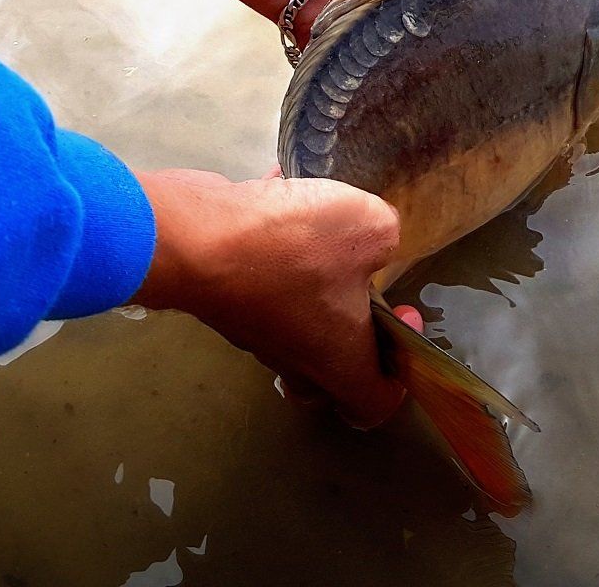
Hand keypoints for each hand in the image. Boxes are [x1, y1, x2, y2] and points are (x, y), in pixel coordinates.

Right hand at [133, 168, 422, 426]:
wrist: (195, 236)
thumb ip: (388, 236)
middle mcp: (293, 355)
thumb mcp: (370, 227)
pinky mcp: (226, 292)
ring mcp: (253, 327)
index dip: (399, 378)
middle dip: (352, 338)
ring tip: (326, 229)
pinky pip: (262, 275)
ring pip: (294, 322)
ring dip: (315, 282)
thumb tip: (375, 241)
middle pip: (327, 374)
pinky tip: (280, 193)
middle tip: (364, 293)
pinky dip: (275, 244)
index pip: (373, 404)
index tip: (403, 320)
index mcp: (337, 361)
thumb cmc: (293, 247)